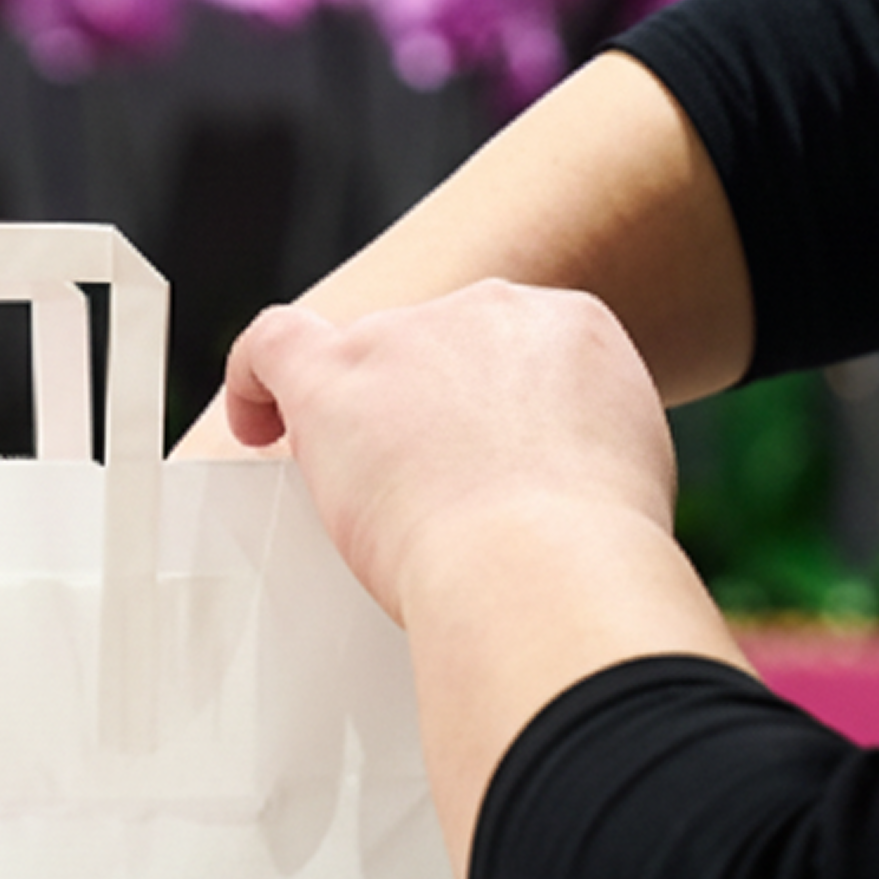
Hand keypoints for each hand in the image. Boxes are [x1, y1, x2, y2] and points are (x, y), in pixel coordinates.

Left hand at [222, 277, 738, 876]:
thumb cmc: (591, 562)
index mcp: (573, 330)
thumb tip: (560, 503)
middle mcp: (491, 311)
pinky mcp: (335, 377)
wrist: (545, 568)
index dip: (487, 409)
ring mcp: (407, 338)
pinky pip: (273, 343)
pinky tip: (253, 428)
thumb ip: (584, 463)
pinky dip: (253, 379)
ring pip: (361, 360)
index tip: (482, 462)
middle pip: (435, 351)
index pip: (512, 353)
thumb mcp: (626, 486)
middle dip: (427, 419)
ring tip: (359, 502)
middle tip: (429, 502)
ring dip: (355, 424)